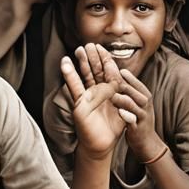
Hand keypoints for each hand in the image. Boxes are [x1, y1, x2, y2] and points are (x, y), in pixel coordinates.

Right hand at [62, 44, 124, 158]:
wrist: (103, 144)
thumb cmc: (114, 127)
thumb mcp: (122, 108)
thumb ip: (121, 94)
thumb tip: (117, 81)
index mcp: (109, 91)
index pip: (108, 72)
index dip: (106, 60)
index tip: (102, 48)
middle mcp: (97, 91)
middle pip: (96, 70)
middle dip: (94, 57)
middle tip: (90, 44)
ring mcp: (87, 96)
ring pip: (85, 76)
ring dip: (82, 62)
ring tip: (79, 49)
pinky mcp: (79, 103)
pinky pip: (75, 87)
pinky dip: (70, 74)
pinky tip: (65, 63)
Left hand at [114, 69, 162, 162]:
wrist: (146, 142)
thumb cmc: (138, 119)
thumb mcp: (138, 104)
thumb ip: (130, 92)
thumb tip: (119, 75)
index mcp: (145, 98)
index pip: (138, 84)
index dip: (129, 77)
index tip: (119, 69)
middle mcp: (146, 106)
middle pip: (136, 92)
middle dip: (124, 85)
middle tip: (111, 80)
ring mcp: (143, 117)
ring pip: (134, 105)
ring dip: (123, 99)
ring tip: (113, 95)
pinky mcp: (138, 128)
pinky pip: (133, 121)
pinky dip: (127, 116)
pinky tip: (120, 112)